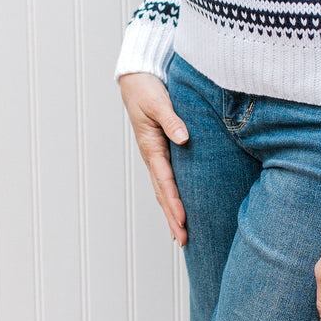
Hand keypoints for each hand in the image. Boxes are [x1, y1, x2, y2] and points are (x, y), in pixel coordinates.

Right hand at [119, 72, 189, 245]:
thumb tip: (184, 139)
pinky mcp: (161, 151)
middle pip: (162, 194)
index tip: (184, 221)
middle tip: (183, 241)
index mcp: (151, 147)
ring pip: (163, 190)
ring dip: (172, 213)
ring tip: (180, 234)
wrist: (136, 78)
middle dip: (172, 218)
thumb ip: (172, 120)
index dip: (175, 203)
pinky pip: (167, 180)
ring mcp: (156, 156)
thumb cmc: (146, 89)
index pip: (165, 182)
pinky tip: (179, 208)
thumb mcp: (158, 102)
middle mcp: (153, 156)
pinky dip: (172, 197)